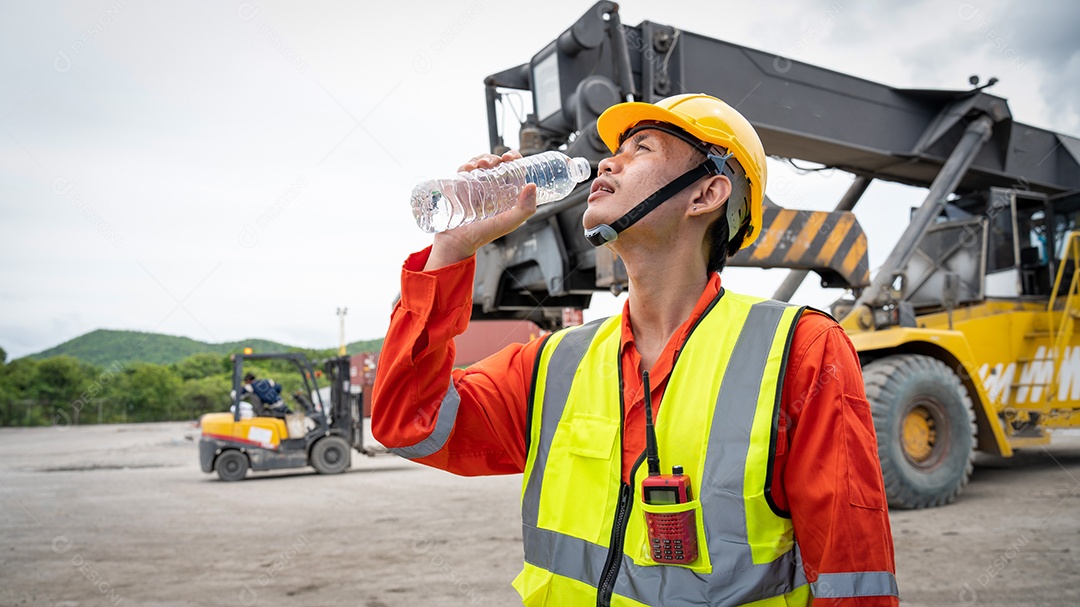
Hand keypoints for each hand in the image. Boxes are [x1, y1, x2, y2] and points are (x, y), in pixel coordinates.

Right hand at [424, 150, 537, 270]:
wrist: (456, 241)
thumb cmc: (482, 234)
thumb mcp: (508, 223)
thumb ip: (524, 209)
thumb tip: (532, 185)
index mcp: (506, 194)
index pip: (514, 170)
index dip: (514, 159)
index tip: (510, 157)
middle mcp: (492, 187)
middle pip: (496, 163)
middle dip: (494, 158)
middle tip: (491, 163)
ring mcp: (475, 185)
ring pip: (480, 163)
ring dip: (480, 158)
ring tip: (478, 165)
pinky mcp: (460, 185)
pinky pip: (464, 169)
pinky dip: (466, 164)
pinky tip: (467, 168)